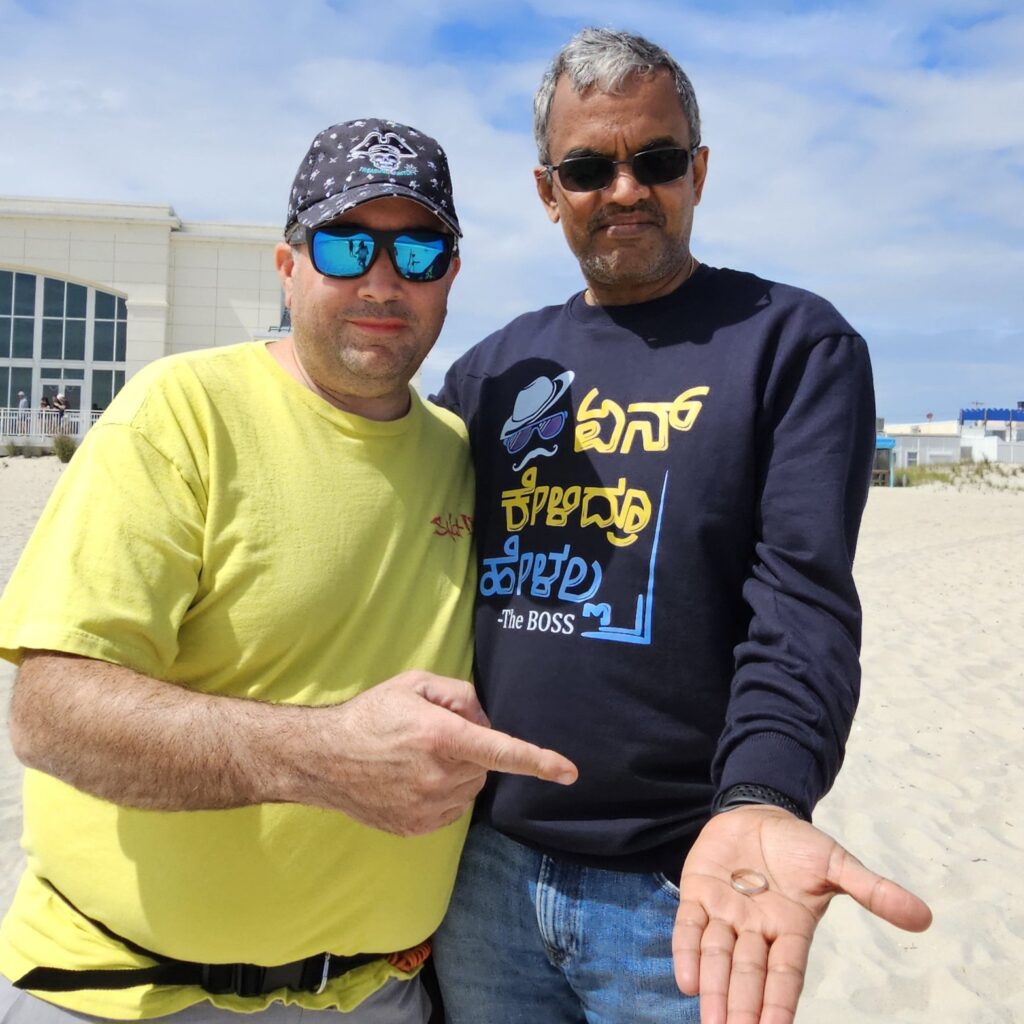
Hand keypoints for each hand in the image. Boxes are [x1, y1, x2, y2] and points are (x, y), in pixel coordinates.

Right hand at [300, 671, 577, 835]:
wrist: (323, 759)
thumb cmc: (370, 715)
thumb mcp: (414, 685)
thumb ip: (459, 694)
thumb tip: (485, 719)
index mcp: (441, 737)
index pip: (500, 751)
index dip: (538, 761)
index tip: (569, 772)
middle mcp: (438, 776)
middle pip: (484, 766)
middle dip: (473, 751)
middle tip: (438, 736)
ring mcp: (426, 807)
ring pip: (470, 790)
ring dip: (460, 774)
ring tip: (419, 758)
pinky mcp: (416, 827)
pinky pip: (451, 810)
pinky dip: (445, 794)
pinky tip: (414, 779)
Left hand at [672, 805, 931, 1023]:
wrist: (760, 813)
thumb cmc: (800, 847)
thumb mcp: (837, 864)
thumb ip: (873, 891)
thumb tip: (925, 918)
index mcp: (791, 928)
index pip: (786, 974)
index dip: (780, 1003)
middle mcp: (755, 929)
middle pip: (749, 974)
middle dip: (743, 1006)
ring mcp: (724, 912)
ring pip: (717, 957)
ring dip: (714, 989)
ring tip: (712, 1022)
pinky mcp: (697, 892)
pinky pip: (689, 926)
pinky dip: (686, 951)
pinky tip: (687, 980)